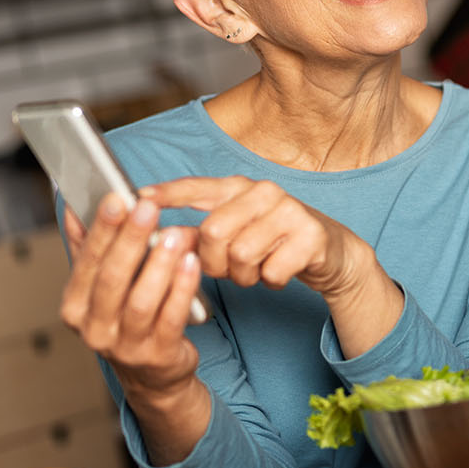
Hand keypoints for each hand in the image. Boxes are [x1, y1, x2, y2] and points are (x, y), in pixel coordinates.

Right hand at [59, 195, 203, 397]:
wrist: (153, 374)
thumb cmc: (126, 319)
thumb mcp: (100, 286)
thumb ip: (86, 246)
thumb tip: (72, 203)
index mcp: (75, 307)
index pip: (86, 262)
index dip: (101, 229)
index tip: (116, 197)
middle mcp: (94, 328)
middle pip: (112, 278)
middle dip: (130, 240)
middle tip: (147, 207)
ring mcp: (125, 346)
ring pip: (141, 300)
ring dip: (159, 264)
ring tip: (175, 234)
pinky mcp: (157, 354)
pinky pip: (171, 317)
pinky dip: (183, 289)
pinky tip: (192, 263)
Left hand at [139, 176, 374, 296]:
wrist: (330, 251)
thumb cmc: (272, 242)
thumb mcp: (235, 232)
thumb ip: (199, 233)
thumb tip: (159, 239)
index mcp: (239, 187)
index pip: (196, 187)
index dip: (167, 194)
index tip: (138, 198)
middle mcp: (263, 192)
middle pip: (213, 231)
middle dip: (214, 261)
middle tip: (228, 268)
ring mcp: (289, 211)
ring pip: (241, 254)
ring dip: (244, 276)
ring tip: (256, 270)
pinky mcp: (311, 235)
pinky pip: (271, 271)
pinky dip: (271, 281)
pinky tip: (279, 272)